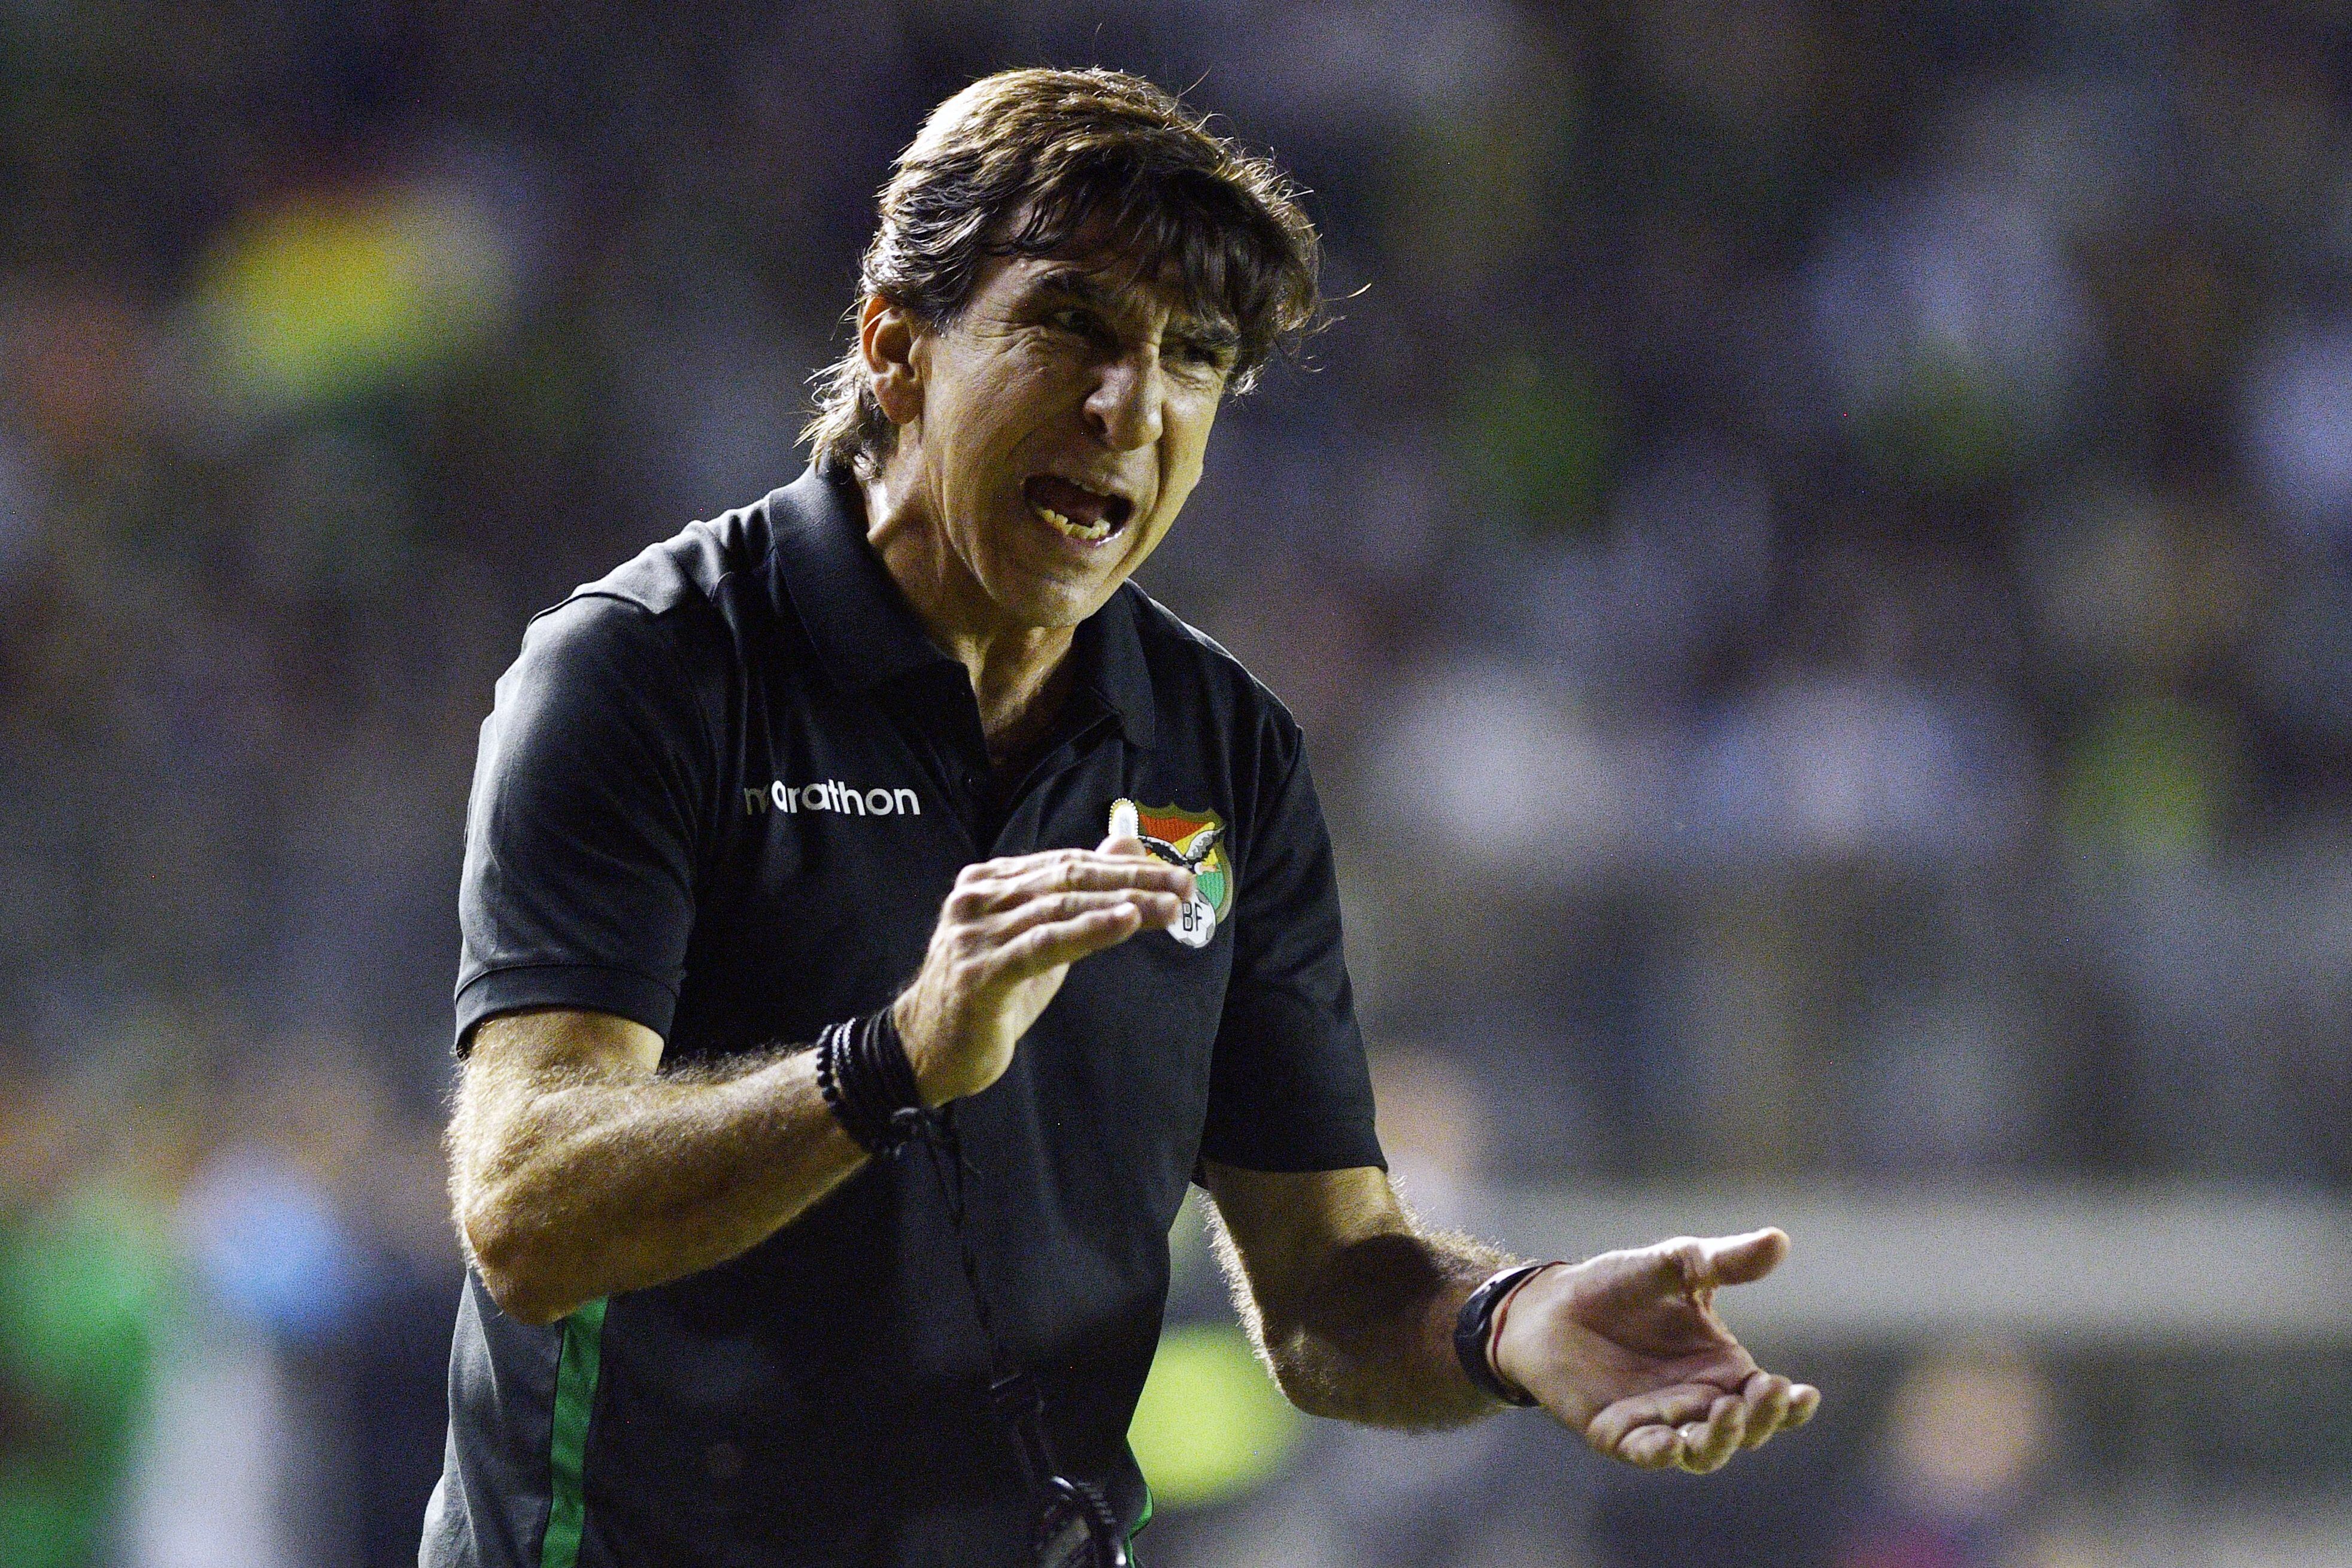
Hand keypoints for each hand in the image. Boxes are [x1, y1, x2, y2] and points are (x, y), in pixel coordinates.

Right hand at [893, 833, 1194, 1103]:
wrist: (928, 1051)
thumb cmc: (990, 992)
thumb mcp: (1038, 938)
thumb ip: (1077, 895)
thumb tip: (1126, 847)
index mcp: (990, 882)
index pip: (1068, 864)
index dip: (1124, 867)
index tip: (1174, 876)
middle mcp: (978, 899)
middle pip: (1068, 879)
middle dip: (1132, 881)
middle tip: (1182, 886)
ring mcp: (975, 934)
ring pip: (1060, 908)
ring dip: (1121, 904)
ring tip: (1167, 907)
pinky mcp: (979, 973)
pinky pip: (1042, 945)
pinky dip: (1088, 930)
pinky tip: (1126, 922)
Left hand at [1493, 1229, 1819, 1473]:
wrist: (1550, 1305)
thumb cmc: (1619, 1287)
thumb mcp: (1674, 1265)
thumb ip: (1722, 1261)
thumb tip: (1778, 1240)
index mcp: (1722, 1369)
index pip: (1770, 1399)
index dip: (1792, 1405)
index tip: (1805, 1394)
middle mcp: (1698, 1402)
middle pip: (1746, 1430)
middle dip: (1763, 1418)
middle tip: (1766, 1391)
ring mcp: (1660, 1421)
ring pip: (1704, 1450)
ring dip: (1721, 1439)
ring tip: (1728, 1409)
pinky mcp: (1617, 1434)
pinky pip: (1646, 1453)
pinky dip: (1661, 1453)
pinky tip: (1670, 1443)